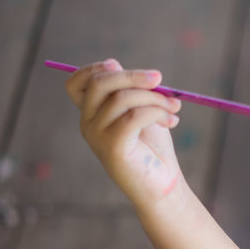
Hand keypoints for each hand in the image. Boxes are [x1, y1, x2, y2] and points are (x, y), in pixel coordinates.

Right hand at [64, 59, 185, 206]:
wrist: (164, 185)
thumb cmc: (153, 147)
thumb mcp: (141, 110)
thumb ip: (129, 90)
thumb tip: (113, 63)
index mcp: (92, 113)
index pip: (75, 83)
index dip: (93, 68)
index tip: (119, 64)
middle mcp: (87, 124)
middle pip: (99, 84)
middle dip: (133, 76)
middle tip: (160, 79)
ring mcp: (97, 137)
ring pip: (121, 98)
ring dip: (155, 98)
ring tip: (174, 110)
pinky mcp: (112, 148)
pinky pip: (134, 116)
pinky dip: (157, 113)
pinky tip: (172, 122)